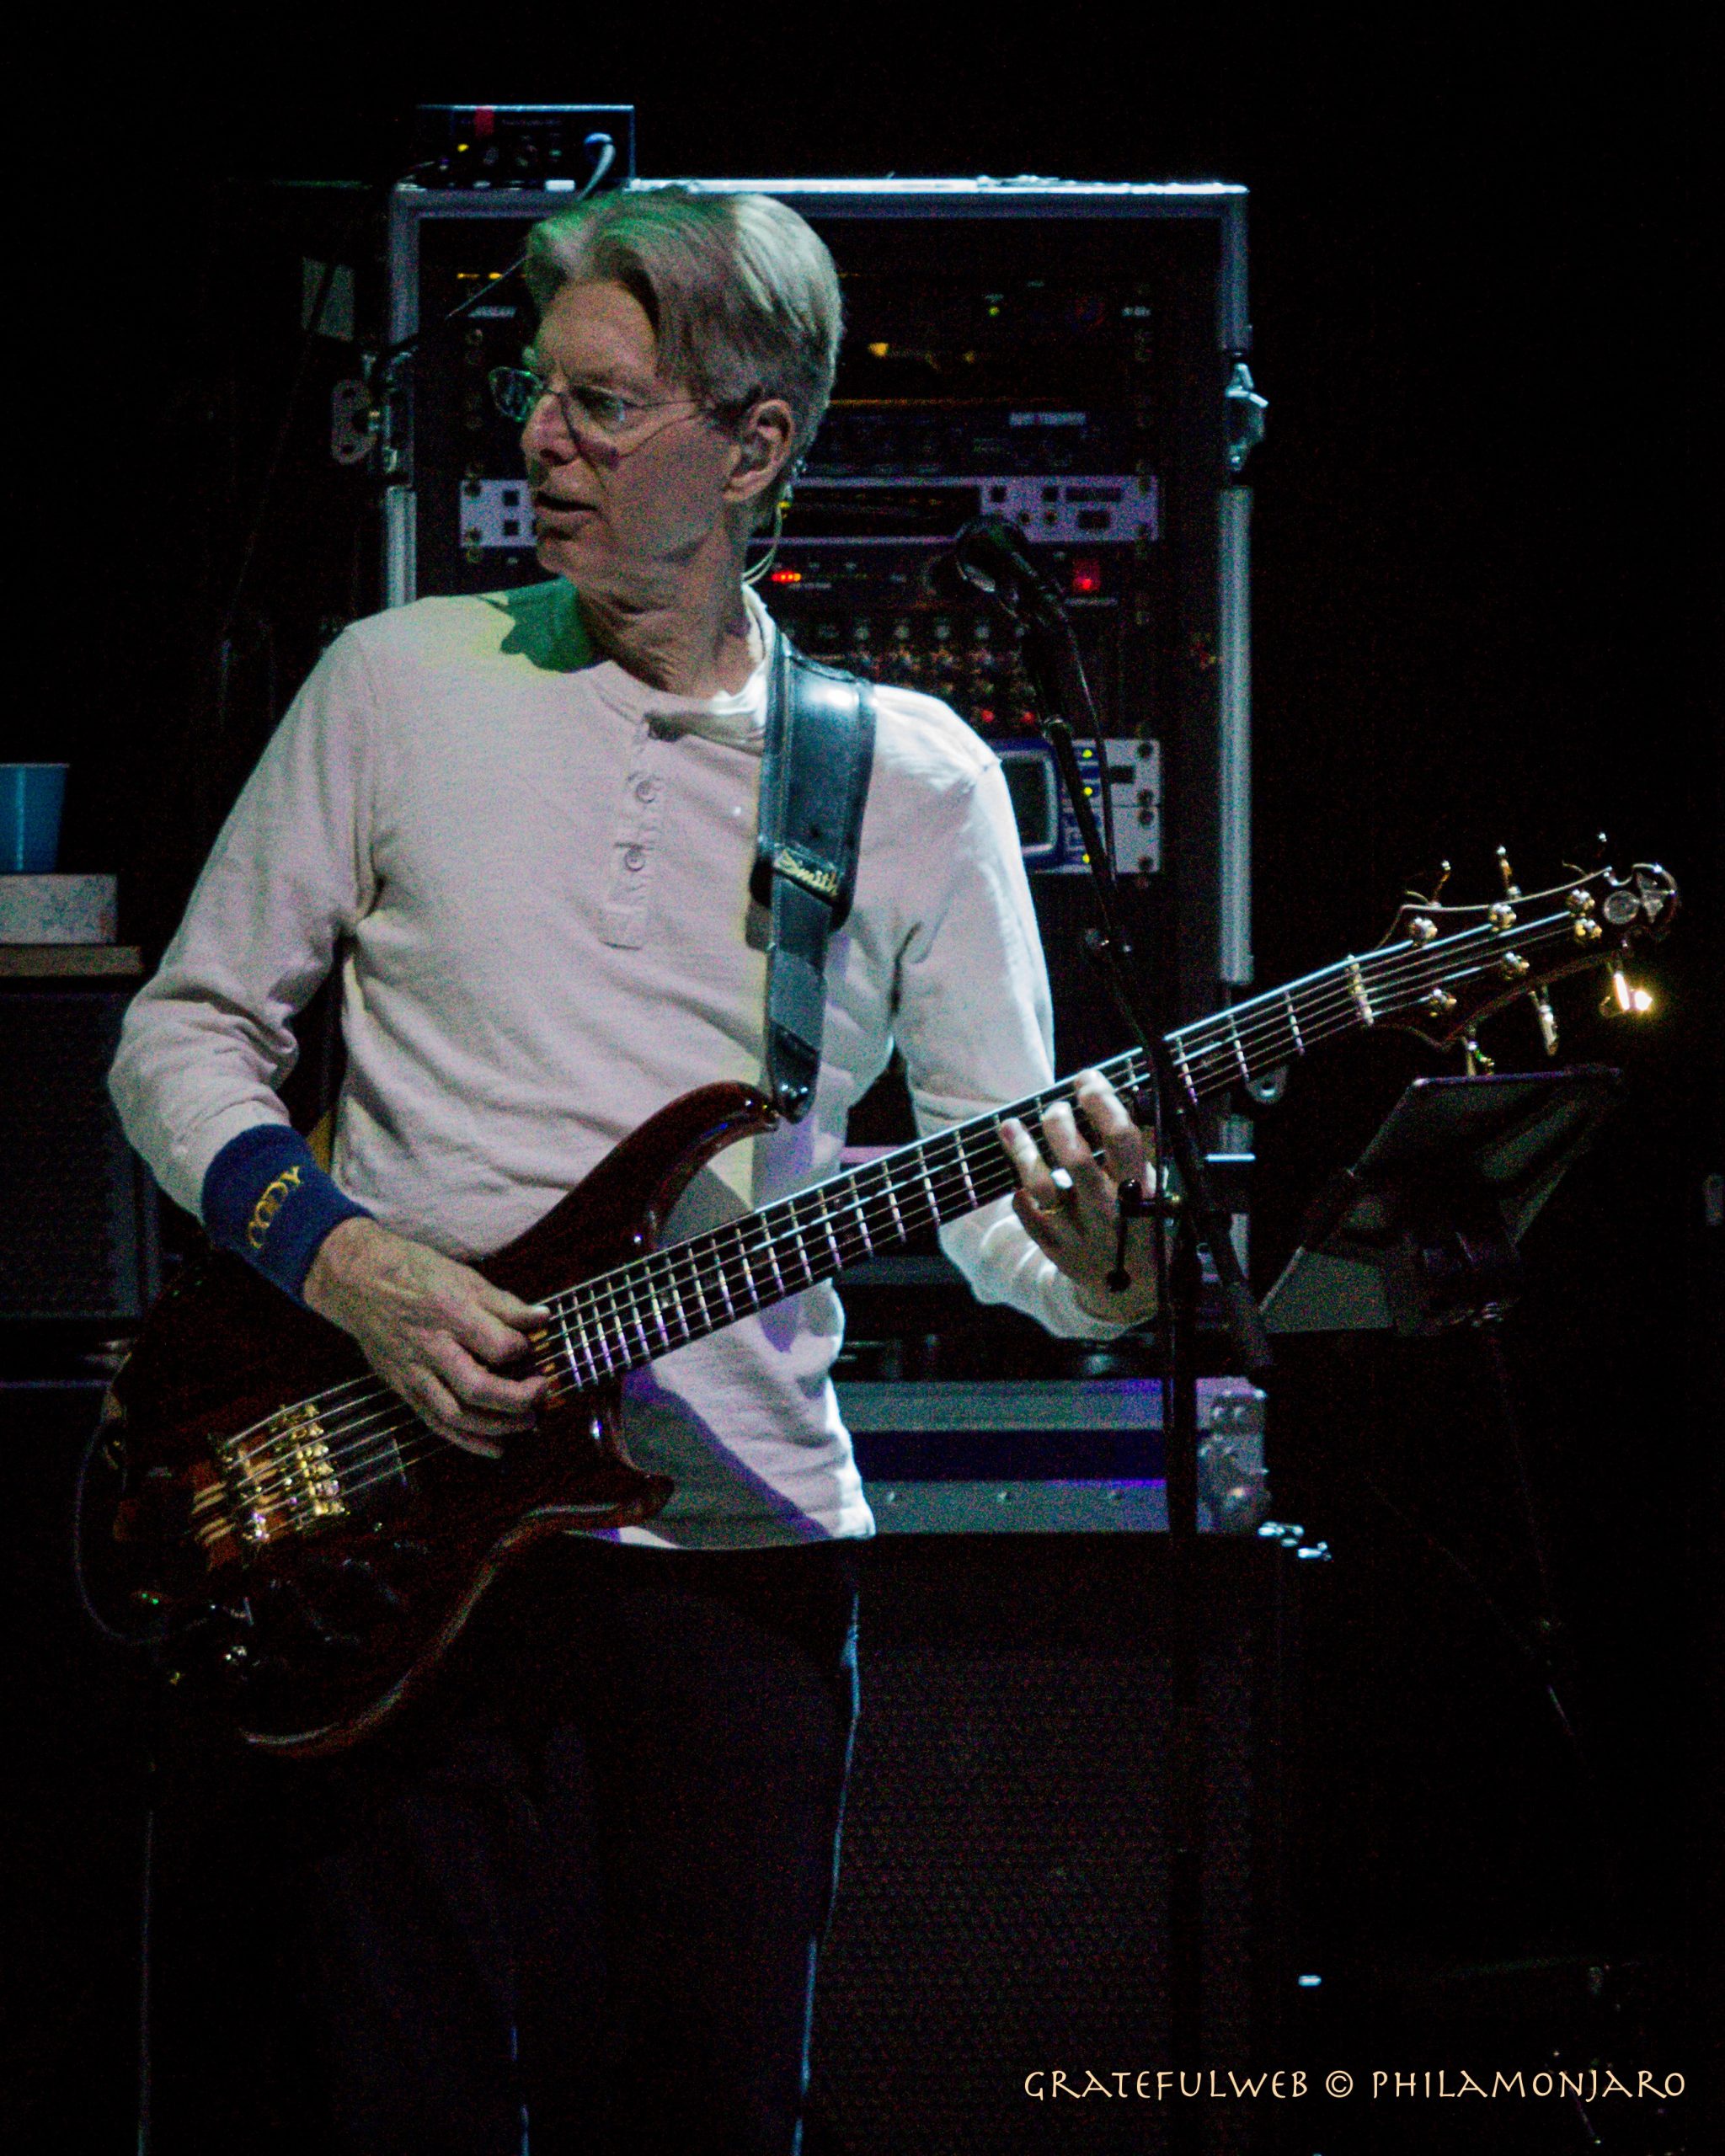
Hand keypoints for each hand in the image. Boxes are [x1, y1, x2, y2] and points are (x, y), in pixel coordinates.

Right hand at [303, 1217, 550, 1456]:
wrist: (359, 1282)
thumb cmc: (417, 1273)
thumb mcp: (465, 1277)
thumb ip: (505, 1304)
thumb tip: (543, 1319)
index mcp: (451, 1314)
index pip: (497, 1346)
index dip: (523, 1351)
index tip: (530, 1346)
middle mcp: (432, 1347)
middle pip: (477, 1388)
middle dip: (517, 1399)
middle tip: (541, 1393)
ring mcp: (414, 1372)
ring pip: (457, 1414)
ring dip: (498, 1426)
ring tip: (528, 1422)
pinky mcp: (403, 1388)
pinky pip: (436, 1423)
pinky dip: (467, 1441)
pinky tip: (495, 1448)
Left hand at [998, 1069, 1158, 1325]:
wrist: (1132, 1289)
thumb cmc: (1141, 1224)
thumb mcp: (1153, 1187)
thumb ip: (1137, 1149)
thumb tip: (1121, 1095)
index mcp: (1139, 1191)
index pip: (1122, 1138)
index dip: (1102, 1101)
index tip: (1087, 1079)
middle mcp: (1109, 1212)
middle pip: (1076, 1160)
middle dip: (1059, 1124)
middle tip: (1055, 1109)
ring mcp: (1079, 1233)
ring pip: (1042, 1187)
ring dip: (1022, 1151)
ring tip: (1010, 1126)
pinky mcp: (1055, 1249)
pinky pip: (1027, 1216)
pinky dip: (1020, 1194)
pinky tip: (1018, 1177)